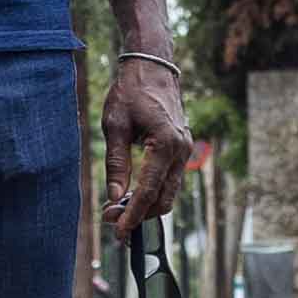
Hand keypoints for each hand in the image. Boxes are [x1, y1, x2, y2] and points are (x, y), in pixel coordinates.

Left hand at [103, 51, 196, 238]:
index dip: (132, 214)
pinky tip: (132, 193)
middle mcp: (181, 150)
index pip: (148, 190)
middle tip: (112, 220)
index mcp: (165, 143)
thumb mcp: (114, 126)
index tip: (118, 231)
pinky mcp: (182, 148)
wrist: (152, 67)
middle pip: (164, 199)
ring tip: (118, 209)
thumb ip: (116, 164)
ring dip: (146, 205)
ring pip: (169, 192)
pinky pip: (170, 180)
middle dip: (140, 214)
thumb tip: (114, 196)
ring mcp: (185, 150)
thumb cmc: (130, 92)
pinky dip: (153, 192)